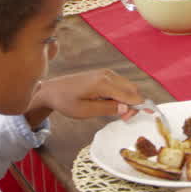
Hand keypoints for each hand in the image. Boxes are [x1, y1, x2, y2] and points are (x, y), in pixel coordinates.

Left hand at [25, 69, 144, 126]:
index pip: (130, 95)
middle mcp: (108, 75)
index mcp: (103, 84)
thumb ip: (107, 109)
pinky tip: (111, 102)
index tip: (136, 117)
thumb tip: (126, 108)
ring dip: (128, 99)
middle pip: (133, 88)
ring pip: (128, 86)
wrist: (52, 90)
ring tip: (116, 111)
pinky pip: (121, 84)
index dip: (138, 106)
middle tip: (123, 117)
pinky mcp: (104, 74)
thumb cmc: (65, 102)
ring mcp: (106, 73)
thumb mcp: (85, 111)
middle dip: (134, 103)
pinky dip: (122, 94)